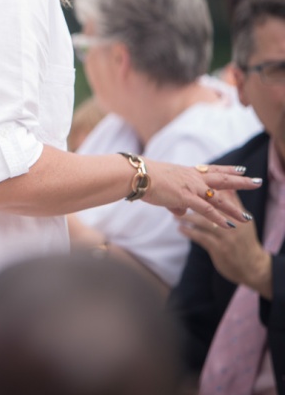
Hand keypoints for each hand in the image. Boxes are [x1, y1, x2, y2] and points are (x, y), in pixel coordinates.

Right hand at [141, 159, 260, 227]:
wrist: (137, 174)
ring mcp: (192, 187)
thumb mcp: (165, 188)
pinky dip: (219, 218)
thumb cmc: (145, 178)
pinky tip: (229, 225)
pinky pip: (208, 210)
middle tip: (257, 182)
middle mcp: (193, 178)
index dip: (228, 170)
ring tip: (247, 217)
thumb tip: (181, 212)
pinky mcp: (186, 197)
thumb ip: (176, 201)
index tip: (241, 169)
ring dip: (234, 209)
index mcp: (188, 172)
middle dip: (241, 182)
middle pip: (223, 179)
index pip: (213, 169)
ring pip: (219, 199)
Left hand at [179, 190, 272, 297]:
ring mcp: (226, 236)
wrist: (252, 267)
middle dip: (195, 200)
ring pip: (203, 221)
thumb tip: (227, 185)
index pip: (225, 196)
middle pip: (213, 206)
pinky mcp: (219, 248)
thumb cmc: (243, 241)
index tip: (192, 182)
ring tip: (176, 215)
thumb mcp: (243, 222)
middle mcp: (234, 224)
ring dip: (187, 217)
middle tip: (178, 196)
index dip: (210, 189)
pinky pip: (200, 236)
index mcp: (240, 215)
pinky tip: (180, 229)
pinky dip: (189, 231)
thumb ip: (234, 204)